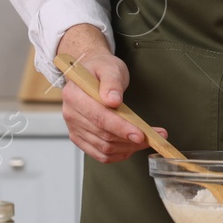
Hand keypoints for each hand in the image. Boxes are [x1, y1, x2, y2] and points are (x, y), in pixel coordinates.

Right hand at [56, 26, 166, 163]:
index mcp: (74, 95)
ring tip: (146, 140)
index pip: (99, 117)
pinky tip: (132, 146)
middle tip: (152, 137)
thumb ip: (112, 82)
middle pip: (103, 135)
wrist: (91, 73)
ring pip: (104, 148)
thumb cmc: (101, 69)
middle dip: (130, 139)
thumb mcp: (110, 67)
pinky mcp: (81, 138)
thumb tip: (113, 100)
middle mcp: (71, 114)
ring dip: (128, 148)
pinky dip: (118, 154)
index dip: (120, 127)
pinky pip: (100, 154)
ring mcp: (74, 128)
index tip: (140, 133)